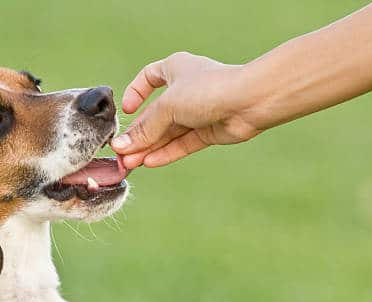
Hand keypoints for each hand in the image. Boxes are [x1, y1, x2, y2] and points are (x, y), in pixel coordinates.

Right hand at [112, 52, 260, 168]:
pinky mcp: (208, 132)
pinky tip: (149, 163)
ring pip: (168, 132)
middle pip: (156, 115)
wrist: (249, 101)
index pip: (149, 78)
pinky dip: (166, 153)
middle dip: (139, 134)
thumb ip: (145, 129)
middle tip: (122, 154)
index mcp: (175, 69)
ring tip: (131, 164)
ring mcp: (198, 112)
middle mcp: (186, 89)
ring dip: (149, 148)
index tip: (127, 111)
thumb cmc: (209, 89)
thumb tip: (122, 147)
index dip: (135, 94)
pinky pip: (181, 144)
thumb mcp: (168, 106)